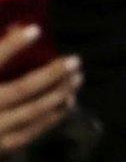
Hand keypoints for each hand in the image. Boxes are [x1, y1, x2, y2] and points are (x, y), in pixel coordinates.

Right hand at [0, 25, 80, 154]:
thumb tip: (16, 28)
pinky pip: (29, 133)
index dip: (12, 46)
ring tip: (77, 79)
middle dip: (51, 74)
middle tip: (76, 60)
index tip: (36, 30)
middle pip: (20, 89)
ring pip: (30, 112)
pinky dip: (51, 118)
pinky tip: (66, 104)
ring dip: (58, 94)